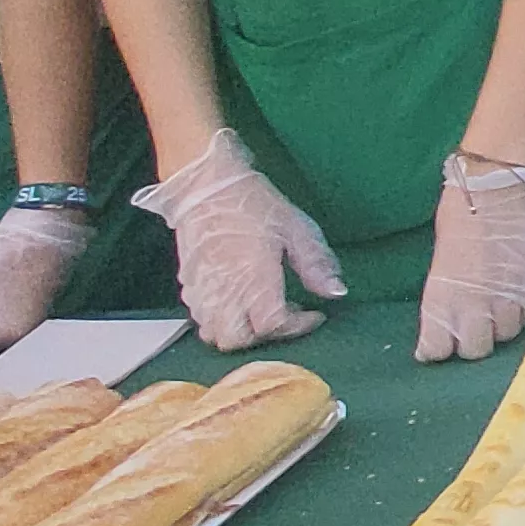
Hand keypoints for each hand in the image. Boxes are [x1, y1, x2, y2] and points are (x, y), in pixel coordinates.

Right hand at [131, 130, 346, 351]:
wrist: (206, 184)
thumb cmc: (253, 203)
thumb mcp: (295, 228)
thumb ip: (316, 264)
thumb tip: (336, 292)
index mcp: (254, 278)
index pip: (272, 325)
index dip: (297, 327)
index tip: (312, 314)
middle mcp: (224, 291)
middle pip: (239, 341)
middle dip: (265, 337)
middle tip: (284, 315)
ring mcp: (202, 290)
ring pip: (215, 335)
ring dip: (239, 333)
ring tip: (260, 311)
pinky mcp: (188, 284)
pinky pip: (199, 319)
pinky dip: (218, 322)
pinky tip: (236, 302)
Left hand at [420, 168, 524, 362]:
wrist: (493, 188)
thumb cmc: (458, 215)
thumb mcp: (442, 261)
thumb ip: (447, 294)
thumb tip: (452, 314)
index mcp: (441, 300)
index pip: (436, 349)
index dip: (439, 347)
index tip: (442, 340)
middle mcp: (472, 308)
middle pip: (475, 351)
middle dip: (473, 341)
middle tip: (475, 323)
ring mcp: (506, 299)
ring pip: (507, 335)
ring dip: (502, 323)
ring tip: (501, 302)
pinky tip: (520, 292)